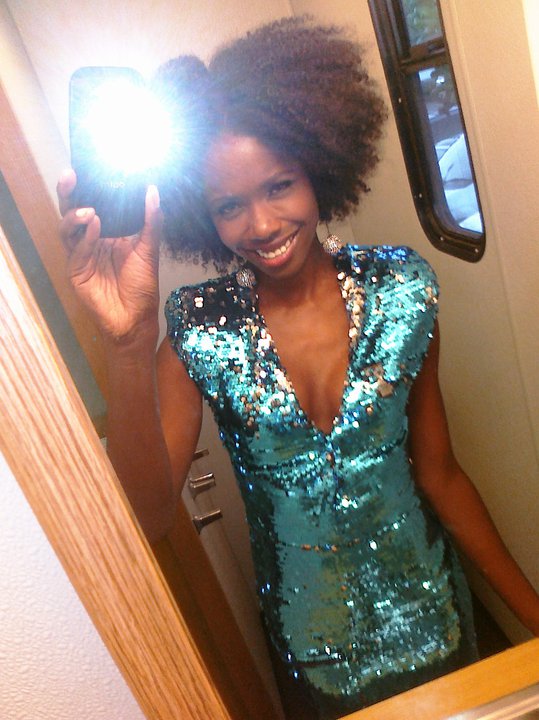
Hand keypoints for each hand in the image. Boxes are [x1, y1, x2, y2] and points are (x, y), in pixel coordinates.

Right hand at [57, 169, 161, 343]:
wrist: (136, 318)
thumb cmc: (142, 286)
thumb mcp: (150, 249)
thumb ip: (151, 220)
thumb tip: (153, 190)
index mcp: (109, 232)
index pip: (94, 203)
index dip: (88, 187)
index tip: (87, 168)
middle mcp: (92, 240)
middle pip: (74, 211)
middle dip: (69, 193)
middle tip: (71, 176)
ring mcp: (82, 254)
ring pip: (68, 228)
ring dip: (75, 215)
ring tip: (89, 210)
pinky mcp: (76, 270)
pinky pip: (76, 249)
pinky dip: (84, 236)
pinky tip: (94, 225)